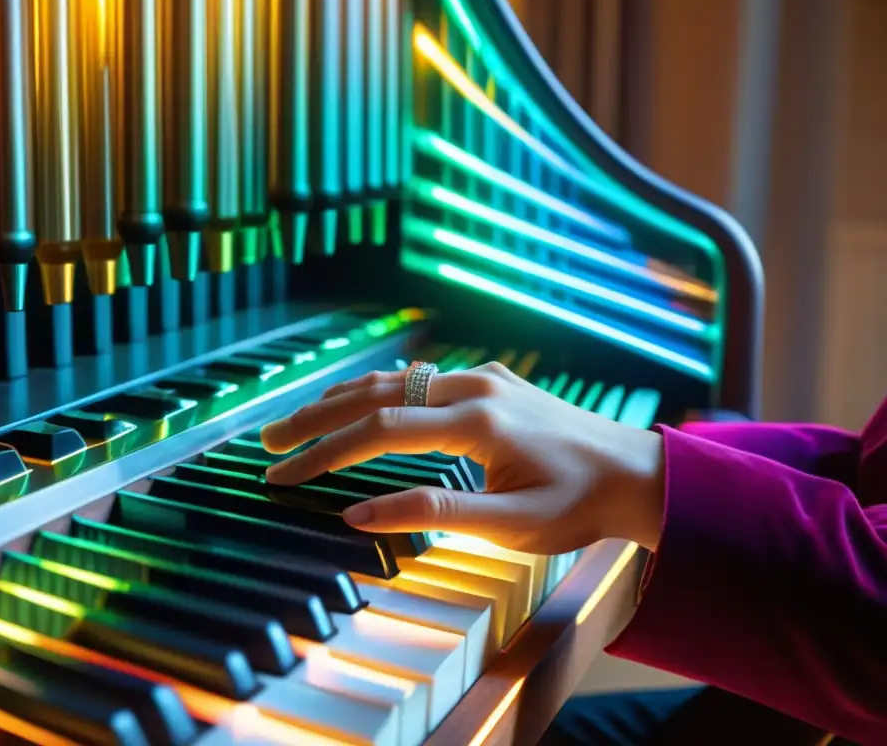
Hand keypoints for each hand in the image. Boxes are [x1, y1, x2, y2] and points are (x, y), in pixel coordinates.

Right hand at [260, 362, 666, 553]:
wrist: (636, 471)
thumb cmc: (579, 505)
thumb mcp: (513, 525)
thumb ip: (436, 514)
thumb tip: (360, 512)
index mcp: (478, 423)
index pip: (379, 433)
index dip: (324, 454)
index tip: (281, 476)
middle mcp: (475, 386)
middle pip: (376, 395)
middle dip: (315, 418)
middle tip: (266, 440)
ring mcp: (483, 376)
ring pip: (395, 380)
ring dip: (341, 400)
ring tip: (296, 422)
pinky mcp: (490, 379)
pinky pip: (420, 379)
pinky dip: (378, 392)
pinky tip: (355, 403)